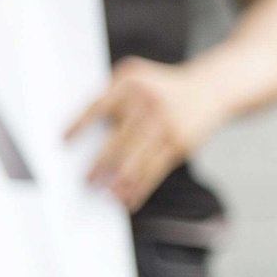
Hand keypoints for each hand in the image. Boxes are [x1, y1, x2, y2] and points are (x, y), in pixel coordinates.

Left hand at [66, 58, 220, 209]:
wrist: (212, 88)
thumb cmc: (163, 87)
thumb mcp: (138, 77)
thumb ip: (111, 94)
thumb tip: (84, 134)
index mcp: (132, 83)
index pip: (100, 105)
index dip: (80, 123)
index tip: (63, 140)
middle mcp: (148, 103)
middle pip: (118, 139)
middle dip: (101, 164)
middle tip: (86, 181)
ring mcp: (166, 123)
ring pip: (138, 160)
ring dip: (120, 182)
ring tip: (108, 195)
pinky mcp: (180, 143)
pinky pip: (156, 170)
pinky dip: (141, 187)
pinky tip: (130, 199)